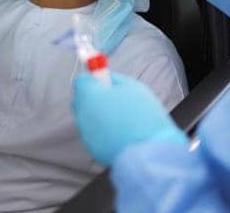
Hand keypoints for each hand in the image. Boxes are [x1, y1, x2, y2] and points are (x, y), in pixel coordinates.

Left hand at [72, 72, 187, 164]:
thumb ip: (113, 79)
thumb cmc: (142, 115)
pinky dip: (103, 132)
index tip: (104, 81)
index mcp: (89, 95)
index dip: (93, 80)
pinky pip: (95, 134)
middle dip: (94, 97)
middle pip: (81, 100)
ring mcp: (86, 133)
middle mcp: (82, 114)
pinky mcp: (93, 149)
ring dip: (98, 115)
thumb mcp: (132, 86)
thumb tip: (105, 78)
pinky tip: (121, 134)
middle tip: (114, 99)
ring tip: (121, 119)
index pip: (81, 80)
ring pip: (88, 118)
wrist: (149, 150)